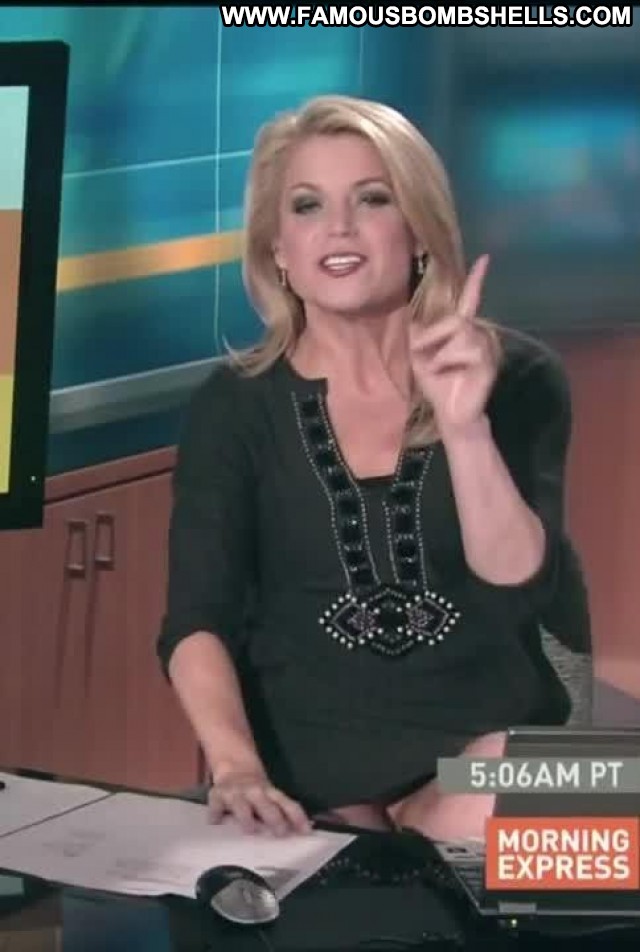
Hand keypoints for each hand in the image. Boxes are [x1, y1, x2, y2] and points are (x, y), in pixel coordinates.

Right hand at [208, 766, 311, 836]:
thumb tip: (301, 833)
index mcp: (270, 793)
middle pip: (265, 804)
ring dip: (246, 816)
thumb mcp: (270, 798)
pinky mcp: (217, 795)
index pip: (287, 804)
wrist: (234, 767)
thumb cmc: (255, 791)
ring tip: (249, 829)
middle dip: (273, 817)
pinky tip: (216, 822)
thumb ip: (282, 813)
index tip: (306, 831)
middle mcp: (254, 792)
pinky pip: (215, 805)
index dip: (297, 817)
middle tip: (280, 832)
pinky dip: (216, 813)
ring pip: (241, 804)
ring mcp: (235, 793)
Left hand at [409, 254, 496, 437]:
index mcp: (464, 329)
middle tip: (427, 358)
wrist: (450, 413)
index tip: (485, 259)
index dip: (475, 280)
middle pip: (455, 319)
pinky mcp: (488, 361)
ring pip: (460, 332)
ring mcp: (487, 347)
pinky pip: (463, 349)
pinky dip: (447, 361)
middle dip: (433, 337)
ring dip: (440, 352)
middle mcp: (479, 333)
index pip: (470, 300)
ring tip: (441, 369)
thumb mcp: (419, 355)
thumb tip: (414, 318)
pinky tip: (451, 374)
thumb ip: (419, 333)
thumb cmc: (437, 383)